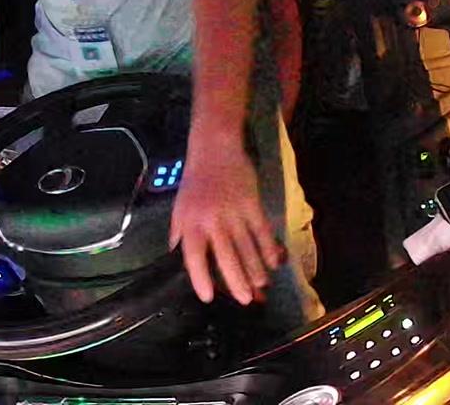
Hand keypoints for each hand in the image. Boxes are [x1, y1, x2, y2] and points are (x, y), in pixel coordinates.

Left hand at [168, 126, 282, 305]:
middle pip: (226, 257)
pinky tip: (274, 262)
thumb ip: (178, 233)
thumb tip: (175, 258)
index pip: (194, 256)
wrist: (214, 148)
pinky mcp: (251, 203)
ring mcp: (233, 211)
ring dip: (256, 269)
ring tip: (261, 285)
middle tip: (245, 300)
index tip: (208, 297)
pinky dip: (269, 248)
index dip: (200, 278)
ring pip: (247, 247)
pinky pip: (262, 230)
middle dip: (237, 281)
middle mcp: (211, 220)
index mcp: (189, 223)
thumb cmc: (195, 181)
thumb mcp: (179, 207)